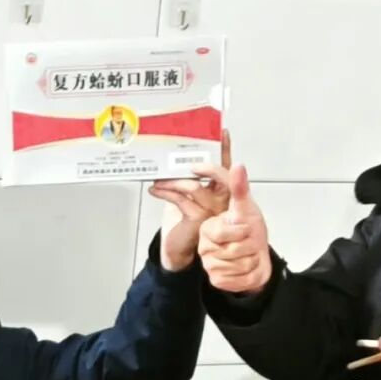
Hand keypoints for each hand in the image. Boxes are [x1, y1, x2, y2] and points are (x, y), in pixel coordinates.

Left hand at [149, 130, 231, 270]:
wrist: (177, 246)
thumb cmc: (181, 218)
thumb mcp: (185, 193)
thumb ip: (185, 176)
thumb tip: (171, 156)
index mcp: (221, 190)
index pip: (226, 166)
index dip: (226, 149)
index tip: (223, 132)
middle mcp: (221, 199)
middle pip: (218, 174)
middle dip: (202, 164)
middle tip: (183, 159)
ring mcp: (212, 210)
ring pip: (193, 186)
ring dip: (171, 181)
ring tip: (157, 181)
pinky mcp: (198, 218)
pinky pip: (181, 199)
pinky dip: (164, 192)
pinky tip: (154, 191)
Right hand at [196, 162, 271, 292]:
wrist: (256, 259)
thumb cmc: (249, 230)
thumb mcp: (246, 207)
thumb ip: (239, 188)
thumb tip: (238, 164)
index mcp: (208, 227)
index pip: (220, 231)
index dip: (238, 231)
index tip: (246, 230)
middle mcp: (204, 244)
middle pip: (232, 250)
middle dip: (249, 244)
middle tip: (250, 240)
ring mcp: (208, 262)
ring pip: (236, 265)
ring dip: (250, 260)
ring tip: (250, 254)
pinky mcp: (215, 278)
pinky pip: (235, 279)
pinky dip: (247, 275)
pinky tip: (246, 268)